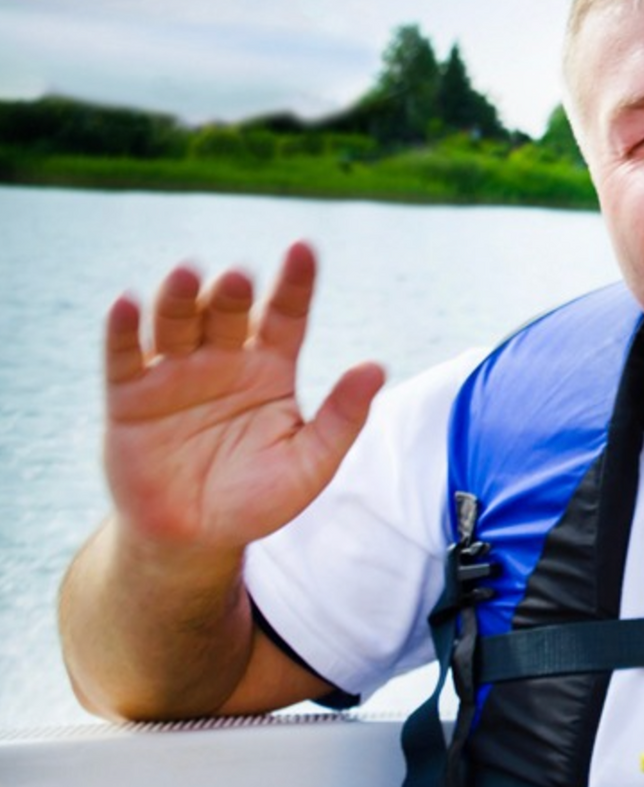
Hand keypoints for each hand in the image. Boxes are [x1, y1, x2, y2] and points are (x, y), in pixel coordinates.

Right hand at [101, 241, 384, 550]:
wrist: (196, 538)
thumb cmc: (258, 498)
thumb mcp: (311, 463)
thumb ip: (343, 417)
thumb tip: (376, 367)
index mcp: (270, 368)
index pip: (287, 315)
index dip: (295, 282)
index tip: (303, 248)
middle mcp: (223, 360)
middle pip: (229, 313)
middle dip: (234, 293)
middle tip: (241, 278)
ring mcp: (175, 374)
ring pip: (177, 323)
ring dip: (180, 298)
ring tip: (188, 275)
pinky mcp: (130, 396)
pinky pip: (125, 356)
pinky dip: (123, 329)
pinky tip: (126, 304)